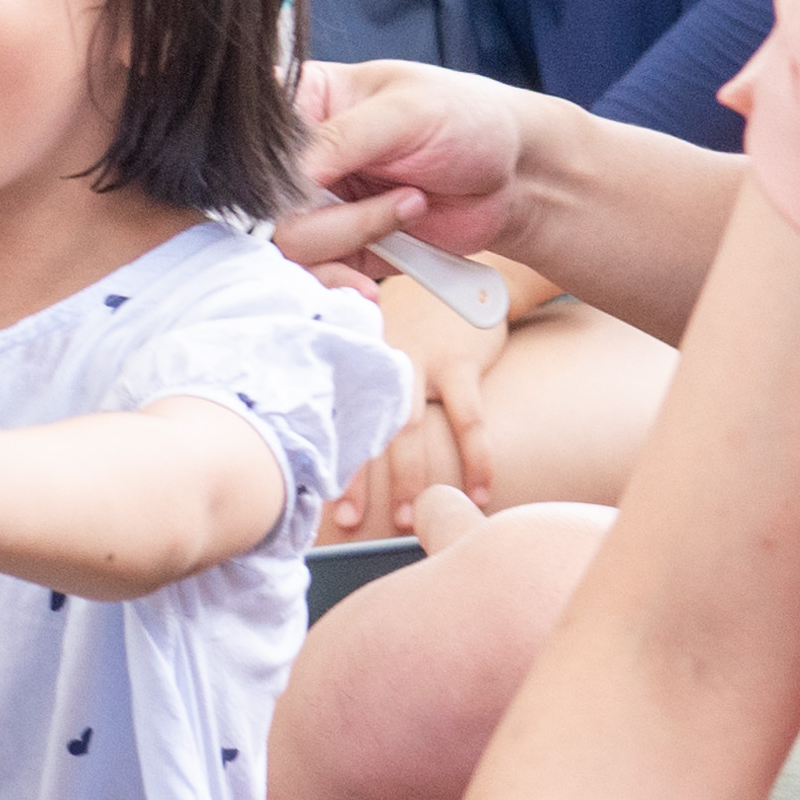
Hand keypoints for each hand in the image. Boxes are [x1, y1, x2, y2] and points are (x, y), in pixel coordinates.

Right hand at [284, 62, 535, 271]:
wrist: (515, 177)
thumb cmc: (464, 119)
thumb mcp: (404, 112)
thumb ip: (340, 139)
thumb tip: (284, 181)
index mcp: (302, 103)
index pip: (251, 138)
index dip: (272, 168)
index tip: (317, 179)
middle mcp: (298, 159)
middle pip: (265, 202)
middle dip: (329, 212)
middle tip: (400, 194)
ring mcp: (316, 208)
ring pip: (289, 244)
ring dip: (354, 236)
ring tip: (412, 208)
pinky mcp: (339, 251)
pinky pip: (317, 276)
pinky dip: (346, 282)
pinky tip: (378, 274)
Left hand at [318, 263, 494, 530]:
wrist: (465, 274)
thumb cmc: (416, 321)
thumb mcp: (378, 338)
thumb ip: (359, 376)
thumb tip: (335, 435)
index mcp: (355, 356)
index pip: (333, 415)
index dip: (326, 459)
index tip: (317, 500)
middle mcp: (378, 358)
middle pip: (361, 427)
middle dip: (356, 479)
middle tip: (350, 524)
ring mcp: (420, 358)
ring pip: (408, 429)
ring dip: (409, 479)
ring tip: (409, 521)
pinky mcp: (459, 361)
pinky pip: (469, 420)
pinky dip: (476, 460)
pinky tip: (481, 493)